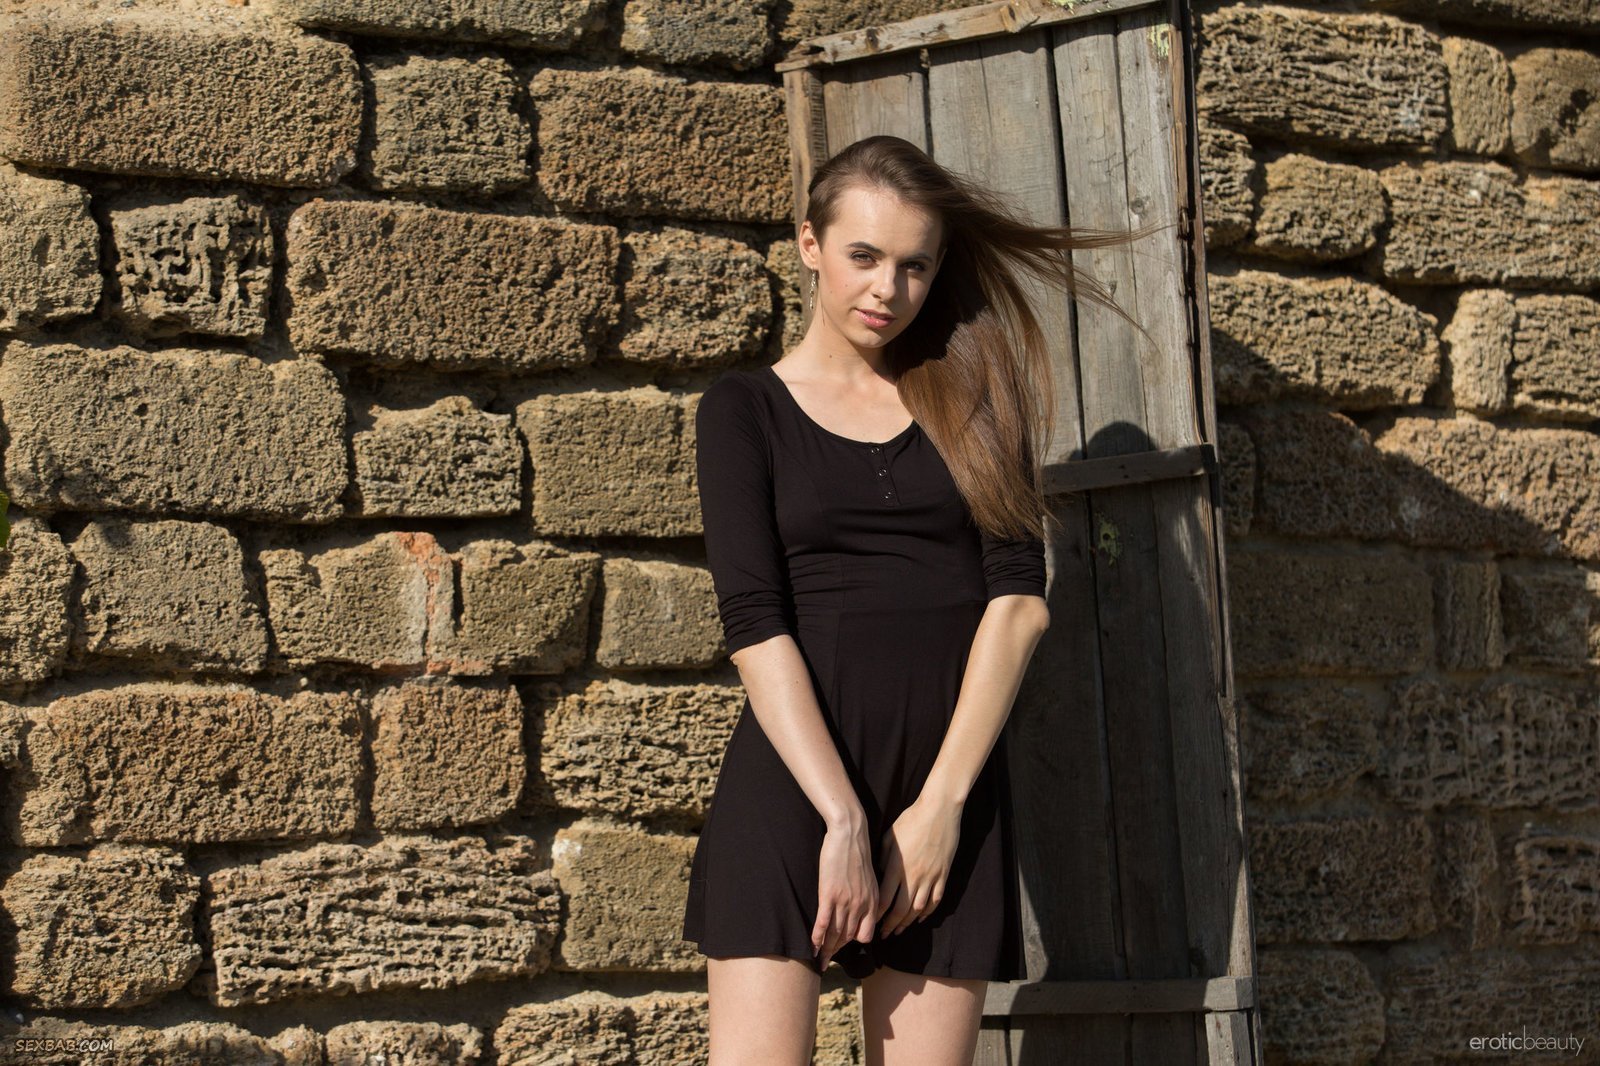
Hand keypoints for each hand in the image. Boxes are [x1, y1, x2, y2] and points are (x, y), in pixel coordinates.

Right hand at [812, 813, 877, 969]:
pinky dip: (818, 937)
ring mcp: (845, 901)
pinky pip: (824, 922)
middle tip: (825, 963)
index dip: (851, 944)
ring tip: (818, 960)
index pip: (863, 934)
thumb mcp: (870, 878)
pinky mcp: (829, 894)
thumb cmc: (858, 853)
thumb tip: (861, 910)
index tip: (841, 948)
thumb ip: (868, 897)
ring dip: (826, 950)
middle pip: (847, 938)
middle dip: (835, 952)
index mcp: (872, 902)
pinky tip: (812, 946)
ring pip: (835, 933)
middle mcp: (860, 906)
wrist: (850, 834)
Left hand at [876, 796, 961, 936]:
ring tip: (900, 930)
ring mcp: (930, 877)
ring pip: (918, 908)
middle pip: (901, 909)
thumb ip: (883, 858)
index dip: (877, 914)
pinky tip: (920, 918)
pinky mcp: (943, 874)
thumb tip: (878, 875)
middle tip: (884, 935)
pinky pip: (935, 899)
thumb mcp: (890, 837)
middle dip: (891, 925)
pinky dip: (927, 912)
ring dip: (908, 922)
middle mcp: (913, 876)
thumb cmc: (911, 820)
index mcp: (897, 867)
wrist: (939, 811)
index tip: (871, 923)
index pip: (884, 899)